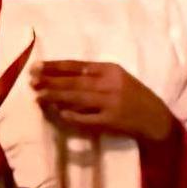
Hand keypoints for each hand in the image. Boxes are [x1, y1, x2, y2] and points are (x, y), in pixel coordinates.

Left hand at [34, 60, 175, 143]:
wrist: (155, 118)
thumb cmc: (134, 95)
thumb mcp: (118, 78)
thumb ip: (95, 76)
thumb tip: (62, 76)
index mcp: (111, 69)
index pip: (78, 66)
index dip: (56, 66)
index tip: (37, 66)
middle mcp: (110, 84)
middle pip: (74, 82)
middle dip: (51, 81)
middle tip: (31, 80)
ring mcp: (110, 103)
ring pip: (77, 99)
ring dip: (56, 97)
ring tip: (38, 96)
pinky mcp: (110, 121)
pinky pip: (86, 118)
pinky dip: (72, 116)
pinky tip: (59, 113)